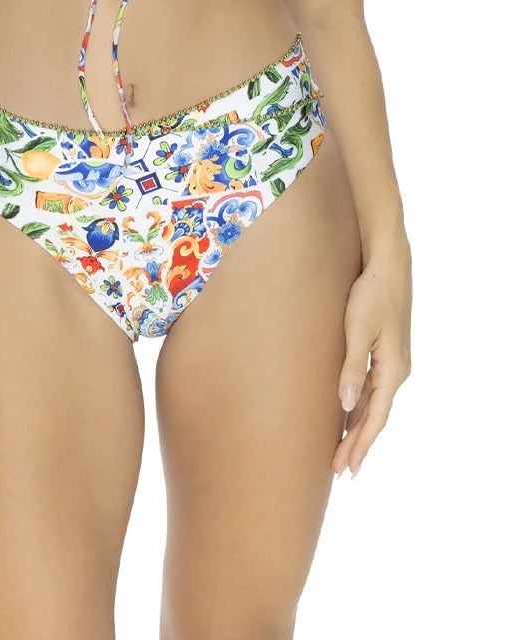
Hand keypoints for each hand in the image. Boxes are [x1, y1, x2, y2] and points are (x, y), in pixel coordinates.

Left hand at [333, 240, 411, 477]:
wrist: (388, 265)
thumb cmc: (371, 294)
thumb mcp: (358, 330)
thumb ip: (351, 368)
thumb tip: (345, 406)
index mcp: (393, 370)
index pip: (375, 418)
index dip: (360, 445)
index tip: (346, 468)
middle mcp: (398, 371)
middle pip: (375, 417)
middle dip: (357, 444)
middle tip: (339, 471)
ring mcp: (394, 363)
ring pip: (374, 404)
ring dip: (358, 428)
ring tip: (341, 451)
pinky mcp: (387, 353)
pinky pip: (373, 389)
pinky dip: (361, 407)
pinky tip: (348, 416)